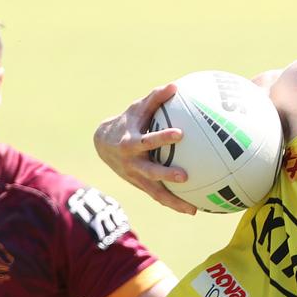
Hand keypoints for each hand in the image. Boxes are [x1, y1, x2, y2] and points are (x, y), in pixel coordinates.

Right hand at [93, 83, 197, 214]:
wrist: (103, 144)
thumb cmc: (127, 122)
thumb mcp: (137, 109)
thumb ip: (155, 98)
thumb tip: (175, 85)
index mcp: (131, 143)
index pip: (147, 140)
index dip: (162, 138)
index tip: (180, 134)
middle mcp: (132, 163)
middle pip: (150, 171)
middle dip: (166, 175)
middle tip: (186, 177)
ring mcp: (136, 178)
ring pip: (155, 192)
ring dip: (173, 202)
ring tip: (193, 210)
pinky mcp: (141, 187)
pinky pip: (159, 197)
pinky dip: (173, 204)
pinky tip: (193, 210)